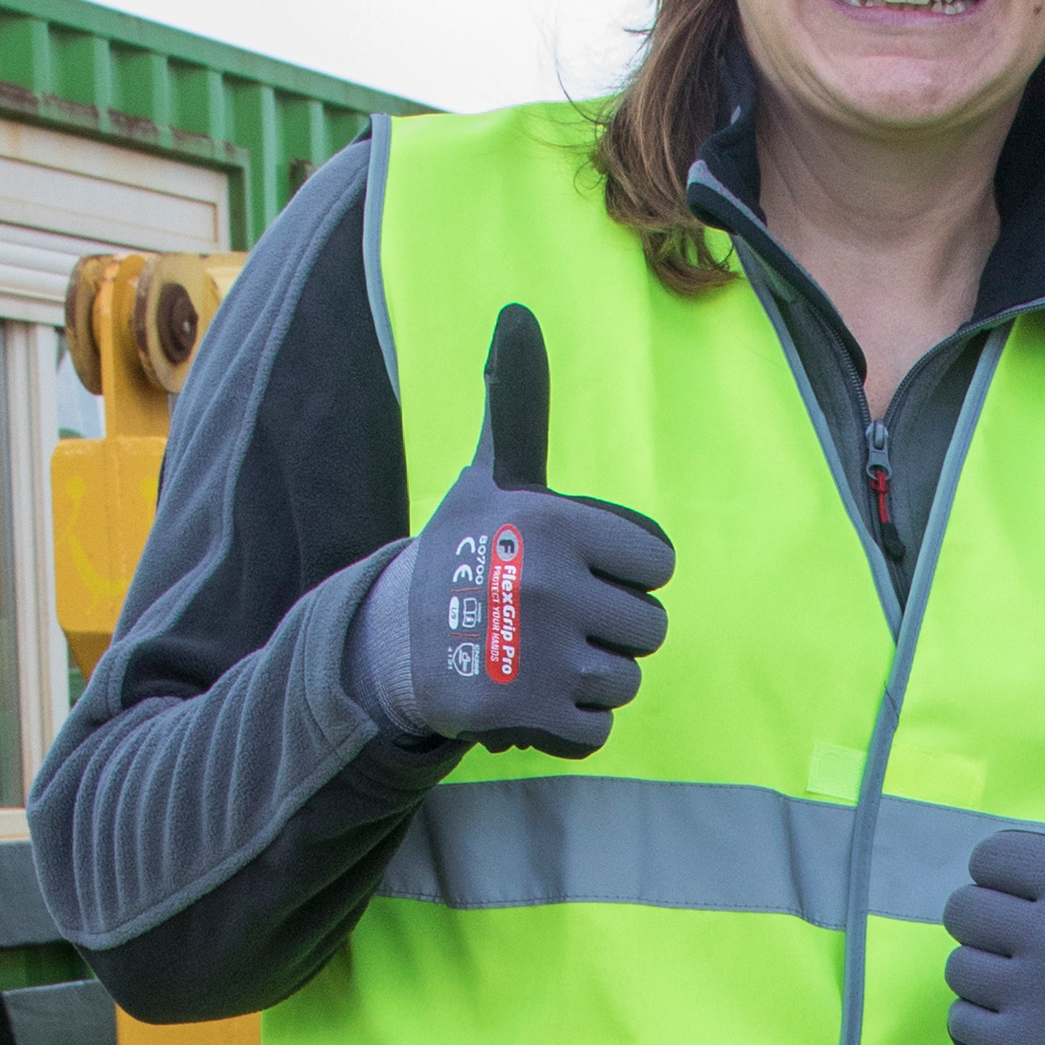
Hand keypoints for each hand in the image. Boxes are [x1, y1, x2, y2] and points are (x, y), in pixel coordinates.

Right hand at [395, 304, 673, 758]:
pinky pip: (598, 730)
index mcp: (556, 525)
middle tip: (553, 622)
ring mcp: (541, 652)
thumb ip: (517, 407)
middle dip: (610, 632)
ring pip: (625, 680)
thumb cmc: (458, 555)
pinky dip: (570, 725)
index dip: (625, 574)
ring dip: (588, 679)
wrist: (387, 645)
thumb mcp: (488, 479)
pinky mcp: (527, 712)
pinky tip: (531, 698)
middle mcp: (551, 585)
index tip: (580, 573)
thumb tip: (516, 315)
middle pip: (648, 628)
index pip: (657, 565)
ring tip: (538, 658)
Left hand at [943, 719, 1044, 1044]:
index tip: (1024, 895)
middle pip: (962, 911)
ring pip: (958, 966)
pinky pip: (961, 1020)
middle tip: (1018, 941)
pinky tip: (1014, 1018)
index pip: (990, 859)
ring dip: (982, 976)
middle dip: (986, 926)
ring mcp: (1036, 991)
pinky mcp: (1025, 1044)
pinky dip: (980, 1023)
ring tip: (1020, 982)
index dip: (1000, 877)